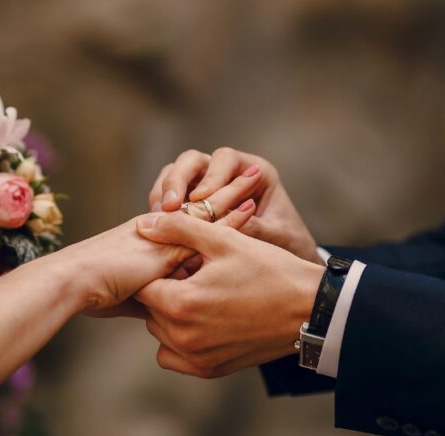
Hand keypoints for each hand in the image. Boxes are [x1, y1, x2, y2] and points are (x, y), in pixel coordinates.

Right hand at [68, 172, 260, 313]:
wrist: (75, 283)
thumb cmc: (94, 291)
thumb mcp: (132, 296)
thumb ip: (154, 296)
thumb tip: (166, 314)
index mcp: (151, 239)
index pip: (188, 220)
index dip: (211, 211)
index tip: (234, 201)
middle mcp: (160, 229)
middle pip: (200, 206)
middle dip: (225, 191)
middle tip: (251, 174)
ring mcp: (166, 233)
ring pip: (206, 208)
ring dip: (232, 193)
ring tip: (256, 176)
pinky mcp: (170, 240)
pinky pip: (206, 225)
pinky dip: (230, 217)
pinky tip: (251, 207)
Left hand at [135, 212, 324, 377]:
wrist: (310, 309)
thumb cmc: (270, 270)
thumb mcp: (224, 240)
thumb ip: (178, 229)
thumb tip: (143, 225)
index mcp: (181, 303)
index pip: (144, 285)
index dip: (161, 269)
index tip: (185, 261)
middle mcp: (183, 337)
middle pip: (150, 310)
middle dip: (166, 291)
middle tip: (197, 276)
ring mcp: (196, 357)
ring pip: (161, 333)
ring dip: (172, 315)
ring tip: (204, 296)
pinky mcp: (210, 370)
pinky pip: (175, 357)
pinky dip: (181, 340)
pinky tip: (205, 320)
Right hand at [148, 148, 322, 263]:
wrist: (285, 266)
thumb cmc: (287, 244)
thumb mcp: (275, 236)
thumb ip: (252, 227)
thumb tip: (222, 224)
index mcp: (254, 170)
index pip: (225, 159)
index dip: (211, 177)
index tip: (201, 198)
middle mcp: (227, 172)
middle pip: (193, 161)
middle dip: (178, 180)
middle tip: (169, 206)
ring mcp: (205, 185)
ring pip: (175, 174)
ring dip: (163, 192)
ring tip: (158, 217)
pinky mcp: (190, 203)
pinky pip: (169, 196)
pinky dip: (161, 208)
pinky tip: (158, 227)